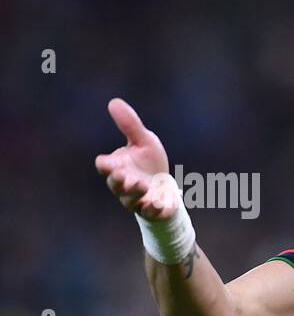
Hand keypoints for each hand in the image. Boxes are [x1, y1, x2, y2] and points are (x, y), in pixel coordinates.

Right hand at [94, 98, 178, 219]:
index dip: (105, 165)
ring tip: (143, 184)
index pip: (104, 167)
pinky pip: (150, 213)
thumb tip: (114, 102)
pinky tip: (160, 205)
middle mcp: (123, 185)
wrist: (166, 187)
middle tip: (124, 176)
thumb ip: (130, 125)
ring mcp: (136, 199)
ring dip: (136, 193)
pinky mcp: (152, 210)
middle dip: (118, 181)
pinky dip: (154, 209)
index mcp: (117, 167)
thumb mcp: (143, 141)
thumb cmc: (149, 162)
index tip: (107, 163)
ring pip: (131, 200)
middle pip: (115, 185)